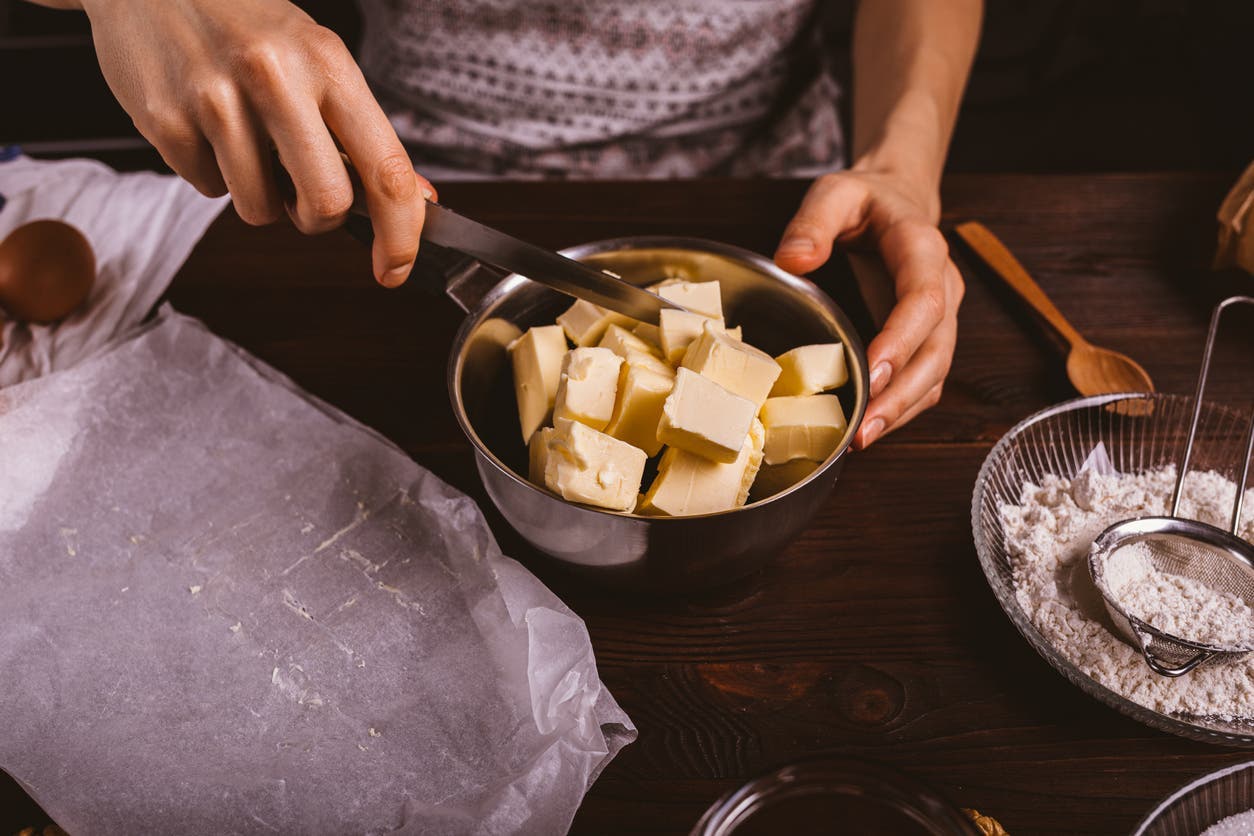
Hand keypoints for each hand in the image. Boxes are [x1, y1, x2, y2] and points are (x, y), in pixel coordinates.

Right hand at [78, 0, 432, 285]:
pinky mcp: (165, 120)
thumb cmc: (246, 23)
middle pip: (327, 204)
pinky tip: (206, 126)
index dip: (401, 234)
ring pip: (261, 210)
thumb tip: (419, 204)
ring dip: (261, 197)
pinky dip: (214, 173)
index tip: (397, 268)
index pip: (386, 169)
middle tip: (303, 191)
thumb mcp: (317, 59)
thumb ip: (363, 134)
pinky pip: (208, 190)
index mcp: (327, 62)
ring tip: (246, 142)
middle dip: (319, 217)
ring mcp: (215, 99)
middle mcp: (274, 77)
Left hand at [774, 168, 962, 448]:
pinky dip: (902, 408)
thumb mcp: (835, 192)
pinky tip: (869, 427)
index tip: (872, 373)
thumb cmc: (865, 201)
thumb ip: (814, 222)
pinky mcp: (929, 337)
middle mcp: (943, 286)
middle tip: (864, 428)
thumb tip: (793, 260)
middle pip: (937, 350)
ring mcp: (942, 316)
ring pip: (935, 373)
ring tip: (862, 438)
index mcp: (922, 248)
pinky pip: (925, 380)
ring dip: (902, 410)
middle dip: (901, 393)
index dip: (901, 340)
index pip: (923, 300)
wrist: (897, 201)